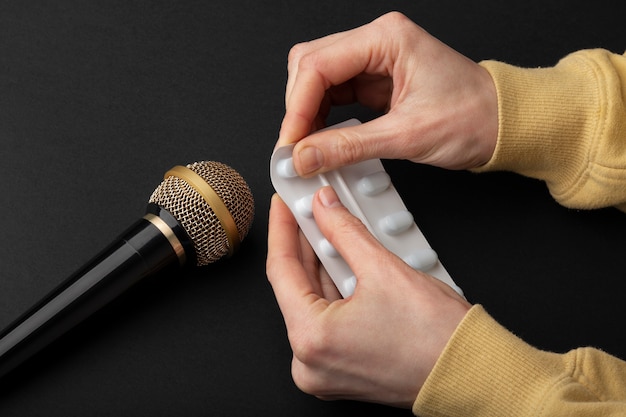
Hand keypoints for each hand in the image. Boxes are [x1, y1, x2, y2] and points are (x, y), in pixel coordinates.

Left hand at [266, 187, 470, 407]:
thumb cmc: (437, 338)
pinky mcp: (342, 369)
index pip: (281, 272)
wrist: (470, 371)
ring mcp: (325, 370)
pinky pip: (327, 320)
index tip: (284, 206)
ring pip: (313, 303)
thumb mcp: (384, 269)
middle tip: (309, 212)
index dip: (283, 230)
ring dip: (322, 265)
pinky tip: (342, 261)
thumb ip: (345, 231)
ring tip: (329, 230)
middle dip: (305, 245)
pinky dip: (335, 290)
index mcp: (311, 340)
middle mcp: (310, 362)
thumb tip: (325, 209)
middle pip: (296, 288)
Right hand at [277, 11, 497, 174]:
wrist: (503, 125)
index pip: (318, 65)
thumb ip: (348, 147)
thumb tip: (305, 157)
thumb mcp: (407, 136)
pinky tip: (322, 141)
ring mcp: (375, 61)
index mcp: (386, 39)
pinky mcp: (376, 82)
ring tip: (307, 148)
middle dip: (298, 108)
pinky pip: (335, 95)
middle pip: (310, 66)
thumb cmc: (474, 117)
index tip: (290, 143)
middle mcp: (377, 43)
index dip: (297, 107)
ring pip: (318, 81)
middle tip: (295, 147)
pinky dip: (323, 119)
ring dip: (307, 115)